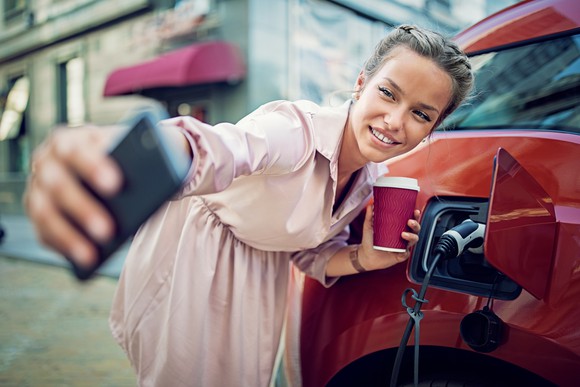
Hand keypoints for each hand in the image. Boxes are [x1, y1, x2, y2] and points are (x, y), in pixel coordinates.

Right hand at [23, 125, 122, 268]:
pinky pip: (44, 233)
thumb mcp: (125, 151)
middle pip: (58, 185)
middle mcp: (44, 162)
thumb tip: (150, 183)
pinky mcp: (37, 212)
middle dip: (83, 209)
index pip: (74, 151)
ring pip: (45, 213)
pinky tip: (84, 260)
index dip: (92, 167)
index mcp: (66, 141)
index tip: (115, 185)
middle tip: (108, 230)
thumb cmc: (118, 156)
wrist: (103, 161)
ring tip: (93, 255)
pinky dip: (62, 247)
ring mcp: (36, 188)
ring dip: (68, 236)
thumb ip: (131, 161)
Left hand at [358, 205, 420, 270]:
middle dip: (415, 224)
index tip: (415, 211)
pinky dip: (405, 252)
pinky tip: (401, 250)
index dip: (415, 216)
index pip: (410, 220)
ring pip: (414, 240)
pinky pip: (406, 254)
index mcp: (399, 228)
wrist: (365, 256)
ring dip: (411, 236)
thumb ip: (369, 216)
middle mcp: (403, 236)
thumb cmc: (369, 240)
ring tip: (403, 234)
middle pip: (415, 229)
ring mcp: (403, 246)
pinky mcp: (400, 256)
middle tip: (409, 221)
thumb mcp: (369, 227)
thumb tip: (370, 205)